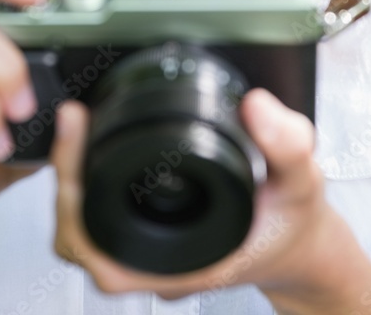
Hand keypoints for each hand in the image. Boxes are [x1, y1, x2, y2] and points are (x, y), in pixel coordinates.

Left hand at [51, 87, 341, 301]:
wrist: (300, 243)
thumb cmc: (295, 221)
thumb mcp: (305, 180)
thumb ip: (288, 143)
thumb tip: (256, 106)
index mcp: (188, 262)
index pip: (104, 254)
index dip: (75, 202)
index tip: (76, 137)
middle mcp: (161, 265)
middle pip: (79, 241)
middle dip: (65, 182)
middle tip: (72, 123)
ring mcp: (151, 255)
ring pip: (84, 235)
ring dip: (72, 187)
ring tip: (76, 133)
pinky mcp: (149, 237)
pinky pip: (101, 222)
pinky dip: (89, 190)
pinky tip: (93, 151)